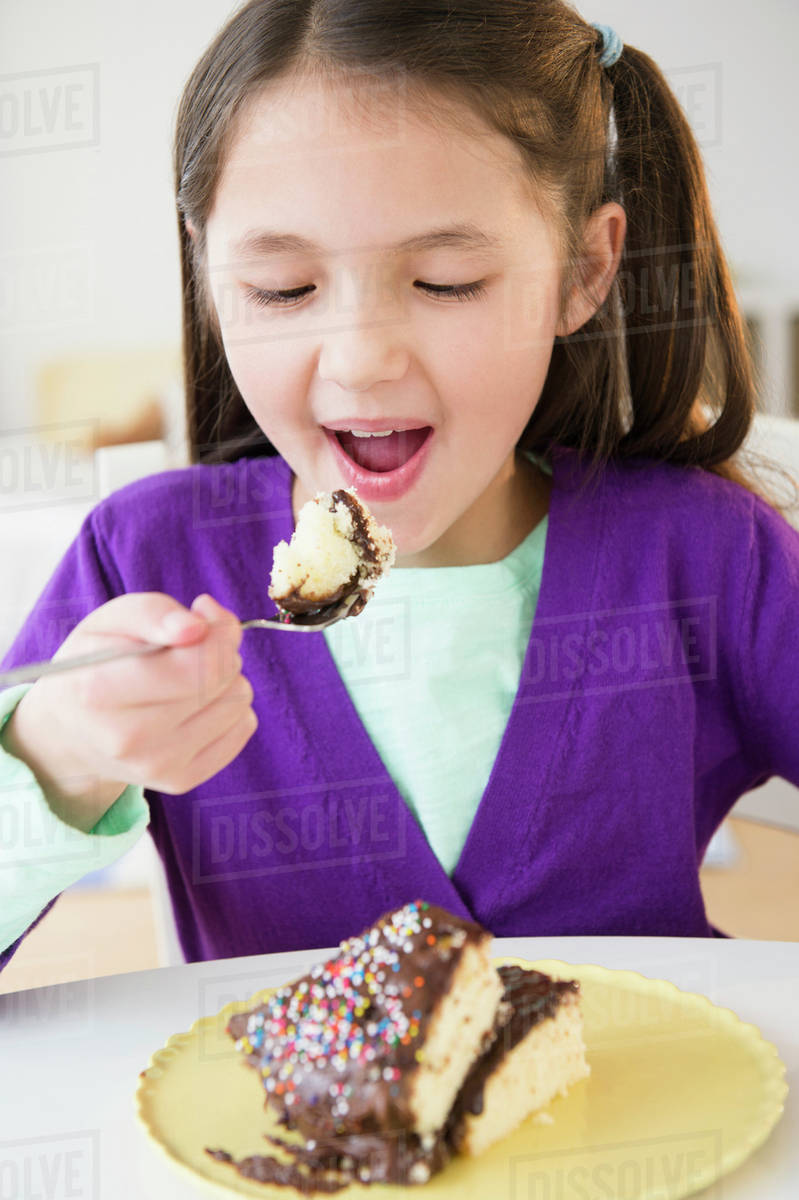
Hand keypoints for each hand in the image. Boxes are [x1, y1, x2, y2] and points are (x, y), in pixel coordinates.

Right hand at [2, 593, 256, 831]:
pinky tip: (197, 705)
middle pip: (223, 679)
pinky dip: (230, 708)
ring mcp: (157, 765)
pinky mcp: (181, 780)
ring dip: (226, 680)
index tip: (200, 624)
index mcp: (101, 689)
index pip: (196, 664)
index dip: (215, 634)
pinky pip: (244, 727)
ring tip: (188, 679)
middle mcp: (128, 737)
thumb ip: (154, 612)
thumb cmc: (95, 664)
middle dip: (219, 652)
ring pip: (239, 701)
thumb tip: (198, 626)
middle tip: (190, 650)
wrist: (71, 732)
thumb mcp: (110, 621)